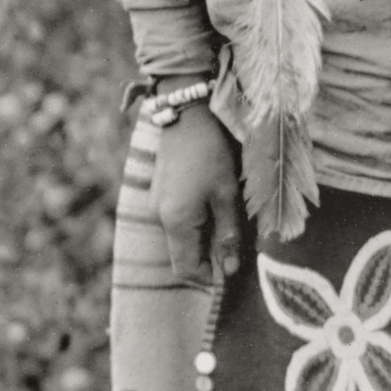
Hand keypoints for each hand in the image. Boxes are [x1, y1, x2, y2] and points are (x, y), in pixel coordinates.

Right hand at [150, 80, 242, 283]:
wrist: (185, 114)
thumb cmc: (210, 154)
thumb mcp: (227, 196)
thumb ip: (227, 235)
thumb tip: (229, 270)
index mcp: (176, 223)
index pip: (187, 270)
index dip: (209, 276)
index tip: (231, 267)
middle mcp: (160, 218)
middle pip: (183, 256)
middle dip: (209, 258)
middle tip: (234, 243)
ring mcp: (156, 204)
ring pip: (181, 239)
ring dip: (203, 239)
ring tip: (226, 221)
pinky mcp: (160, 193)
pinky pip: (177, 221)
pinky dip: (195, 224)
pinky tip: (212, 207)